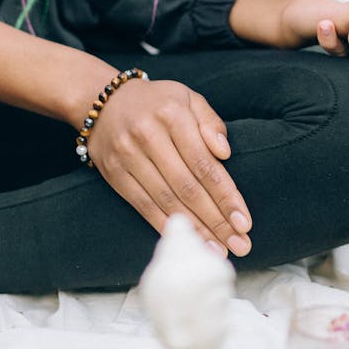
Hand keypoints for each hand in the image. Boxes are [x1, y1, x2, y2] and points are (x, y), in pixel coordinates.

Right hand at [87, 77, 252, 259]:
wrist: (104, 102)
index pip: (204, 162)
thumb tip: (225, 152)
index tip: (244, 220)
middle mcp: (149, 135)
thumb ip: (210, 121)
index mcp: (173, 114)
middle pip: (187, 186)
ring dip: (195, 229)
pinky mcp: (114, 174)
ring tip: (218, 250)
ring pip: (166, 200)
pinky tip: (186, 240)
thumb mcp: (187, 98)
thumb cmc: (158, 102)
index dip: (225, 195)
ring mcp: (128, 156)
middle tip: (240, 244)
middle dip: (216, 220)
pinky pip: (143, 205)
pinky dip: (165, 226)